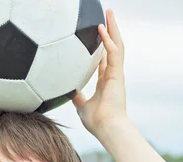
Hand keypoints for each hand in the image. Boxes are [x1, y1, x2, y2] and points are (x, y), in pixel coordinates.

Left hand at [72, 9, 127, 136]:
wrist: (107, 128)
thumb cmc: (96, 121)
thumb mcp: (81, 106)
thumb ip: (75, 96)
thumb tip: (65, 90)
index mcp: (105, 82)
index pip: (104, 60)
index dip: (102, 47)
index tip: (97, 35)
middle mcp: (112, 75)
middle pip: (113, 48)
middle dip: (110, 31)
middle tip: (106, 16)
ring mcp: (116, 74)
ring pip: (117, 45)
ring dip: (113, 28)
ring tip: (109, 13)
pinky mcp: (118, 74)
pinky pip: (114, 52)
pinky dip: (108, 40)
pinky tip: (102, 28)